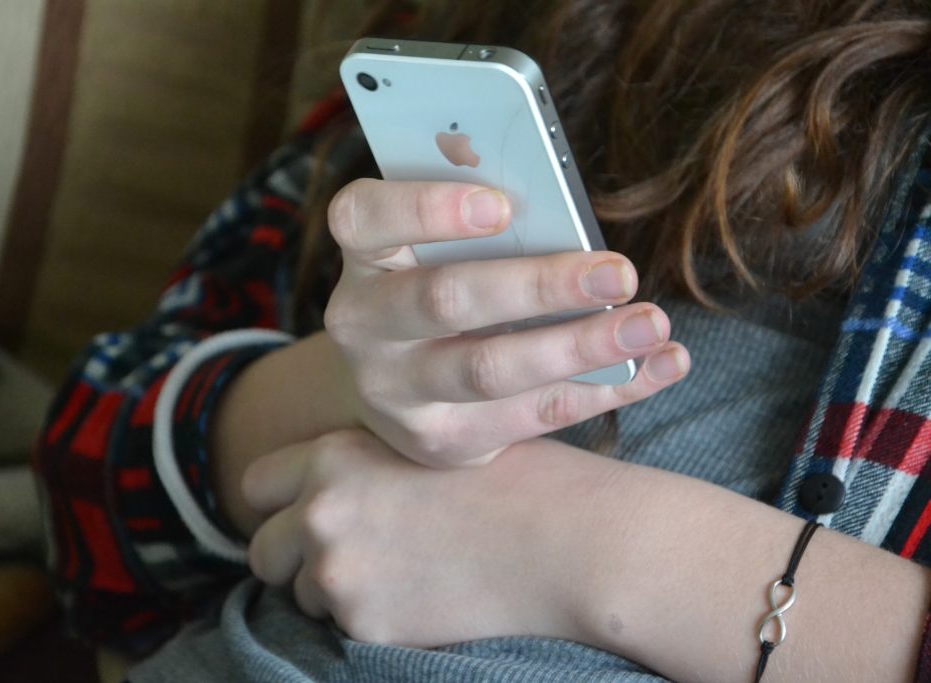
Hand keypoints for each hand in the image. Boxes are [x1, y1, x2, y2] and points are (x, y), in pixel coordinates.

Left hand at [242, 429, 607, 647]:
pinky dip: (371, 617)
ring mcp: (339, 573)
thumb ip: (365, 463)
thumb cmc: (513, 478)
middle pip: (263, 550)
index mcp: (333, 457)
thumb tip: (333, 485)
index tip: (306, 512)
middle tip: (349, 554)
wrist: (564, 539)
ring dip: (335, 588)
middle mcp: (321, 514)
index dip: (282, 501)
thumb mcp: (425, 444)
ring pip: (302, 594)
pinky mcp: (366, 624)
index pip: (256, 485)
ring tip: (400, 572)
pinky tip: (423, 596)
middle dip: (295, 555)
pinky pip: (342, 627)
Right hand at [324, 179, 689, 466]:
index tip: (502, 205)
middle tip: (619, 273)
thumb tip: (557, 205)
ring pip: (489, 370)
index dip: (426, 209)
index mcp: (362, 256)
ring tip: (649, 324)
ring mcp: (396, 392)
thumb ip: (475, 220)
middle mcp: (363, 326)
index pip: (364, 219)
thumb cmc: (434, 287)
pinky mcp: (442, 440)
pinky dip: (605, 388)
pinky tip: (660, 364)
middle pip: (443, 300)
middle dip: (538, 286)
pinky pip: (531, 416)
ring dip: (578, 346)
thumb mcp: (432, 248)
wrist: (396, 389)